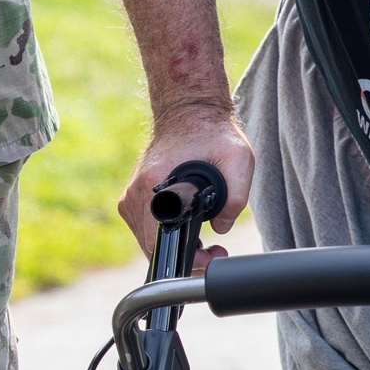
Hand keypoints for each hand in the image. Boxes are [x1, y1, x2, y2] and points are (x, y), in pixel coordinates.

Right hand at [119, 104, 254, 255]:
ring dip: (175, 246)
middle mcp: (136, 194)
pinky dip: (166, 234)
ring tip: (205, 241)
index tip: (210, 255)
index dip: (187, 258)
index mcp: (155, 185)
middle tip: (214, 251)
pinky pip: (147, 230)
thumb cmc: (212, 133)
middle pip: (153, 247)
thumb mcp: (238, 159)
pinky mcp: (133, 199)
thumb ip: (236, 197)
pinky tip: (187, 227)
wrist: (188, 112)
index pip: (159, 242)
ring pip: (149, 241)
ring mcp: (131, 198)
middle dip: (186, 257)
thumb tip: (221, 228)